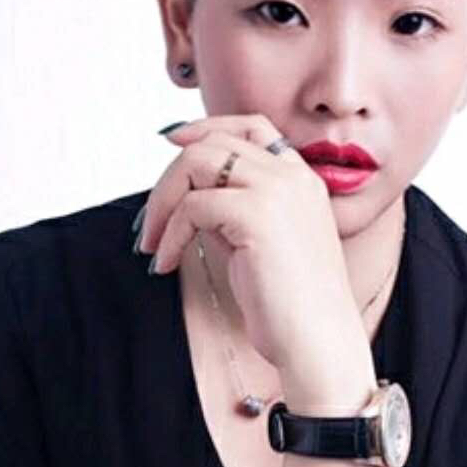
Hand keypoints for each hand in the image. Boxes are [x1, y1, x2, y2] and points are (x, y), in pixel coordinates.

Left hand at [136, 113, 367, 377]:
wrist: (317, 340)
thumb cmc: (291, 305)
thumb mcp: (261, 242)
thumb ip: (233, 210)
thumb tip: (187, 196)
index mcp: (301, 179)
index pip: (250, 126)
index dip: (207, 128)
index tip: (173, 143)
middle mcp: (292, 176)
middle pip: (214, 141)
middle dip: (170, 176)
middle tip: (149, 222)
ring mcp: (277, 190)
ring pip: (197, 163)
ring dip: (161, 201)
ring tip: (151, 242)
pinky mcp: (257, 215)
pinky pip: (192, 206)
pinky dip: (168, 234)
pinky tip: (166, 263)